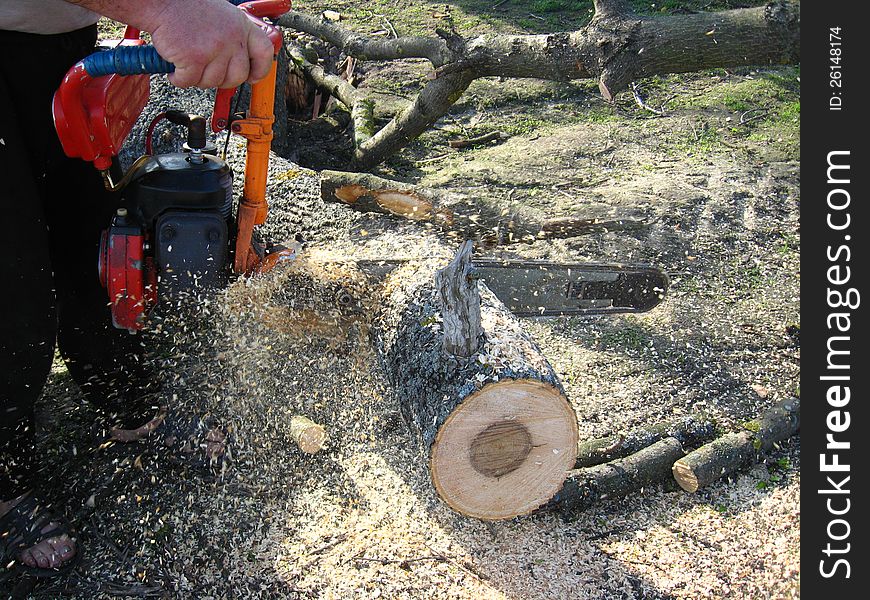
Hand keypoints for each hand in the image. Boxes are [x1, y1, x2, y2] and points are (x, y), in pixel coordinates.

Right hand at [148, 0, 273, 88]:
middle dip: (222, 80)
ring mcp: (215, 49)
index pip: (264, 52)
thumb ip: (233, 37)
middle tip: (207, 72)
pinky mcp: (195, 59)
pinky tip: (175, 69)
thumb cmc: (186, 7)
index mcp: (241, 25)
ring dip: (198, 78)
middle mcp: (232, 37)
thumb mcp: (222, 16)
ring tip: (188, 64)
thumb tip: (239, 62)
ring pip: (213, 82)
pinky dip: (180, 79)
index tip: (252, 77)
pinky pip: (190, 81)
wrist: (161, 2)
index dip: (260, 69)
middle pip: (238, 76)